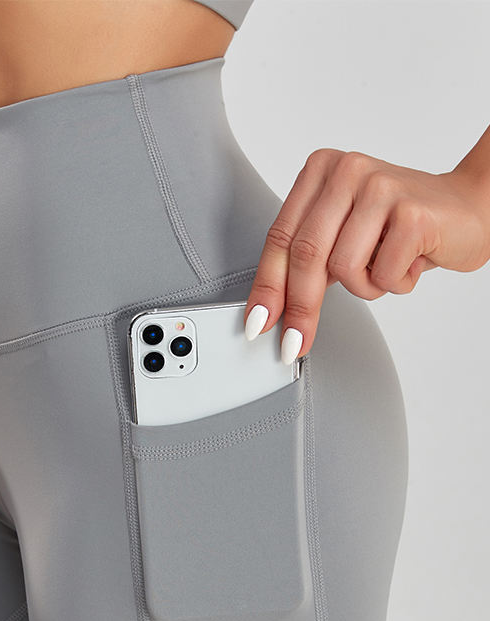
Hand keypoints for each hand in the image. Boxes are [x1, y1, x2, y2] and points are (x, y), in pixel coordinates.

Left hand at [242, 148, 489, 360]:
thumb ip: (307, 258)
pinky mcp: (412, 212)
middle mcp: (346, 170)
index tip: (257, 325)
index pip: (280, 238)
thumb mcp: (342, 232)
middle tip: (295, 344)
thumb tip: (269, 311)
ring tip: (386, 267)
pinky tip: (410, 261)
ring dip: (364, 286)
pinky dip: (393, 283)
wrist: (470, 208)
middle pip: (305, 255)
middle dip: (299, 308)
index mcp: (320, 170)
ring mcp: (380, 187)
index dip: (266, 286)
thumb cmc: (399, 225)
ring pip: (343, 268)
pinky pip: (381, 274)